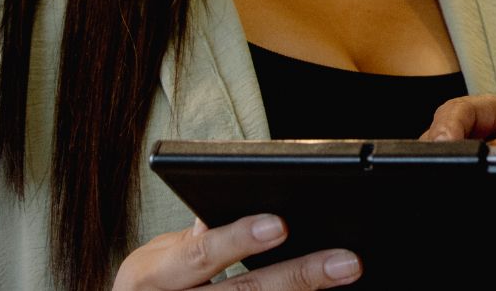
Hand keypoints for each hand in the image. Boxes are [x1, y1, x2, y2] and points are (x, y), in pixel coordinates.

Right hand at [113, 214, 360, 289]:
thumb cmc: (152, 289)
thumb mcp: (157, 262)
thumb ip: (194, 241)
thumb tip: (226, 212)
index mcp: (148, 279)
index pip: (197, 255)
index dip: (237, 241)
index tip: (281, 223)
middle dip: (297, 276)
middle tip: (346, 260)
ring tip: (345, 275)